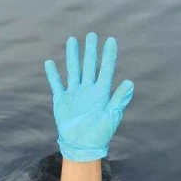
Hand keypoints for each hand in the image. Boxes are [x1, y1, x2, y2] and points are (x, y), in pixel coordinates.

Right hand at [43, 33, 134, 161]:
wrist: (82, 145)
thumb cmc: (100, 133)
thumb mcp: (112, 116)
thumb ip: (119, 99)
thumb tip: (130, 82)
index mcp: (101, 93)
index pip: (106, 69)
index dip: (108, 55)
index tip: (111, 40)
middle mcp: (88, 90)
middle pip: (89, 65)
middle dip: (91, 51)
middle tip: (92, 35)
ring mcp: (75, 93)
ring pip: (73, 70)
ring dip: (73, 56)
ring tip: (72, 41)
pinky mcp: (62, 99)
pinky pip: (57, 84)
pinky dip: (53, 74)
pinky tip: (50, 63)